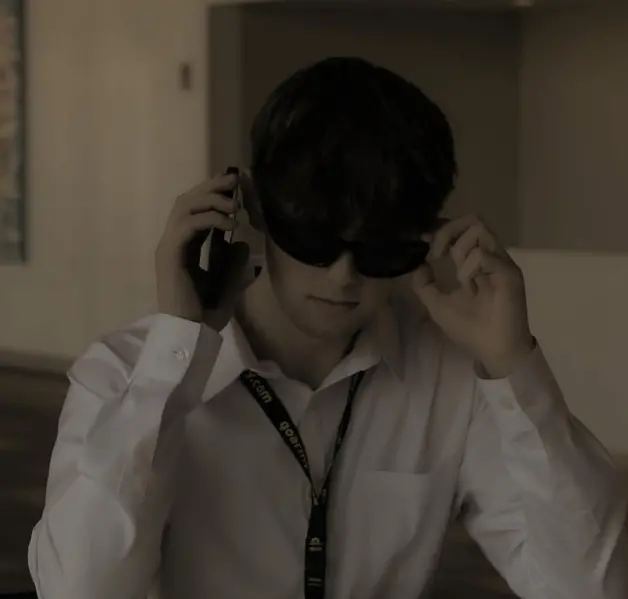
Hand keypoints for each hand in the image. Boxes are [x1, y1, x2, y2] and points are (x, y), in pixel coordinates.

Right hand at [155, 172, 249, 328]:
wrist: (190, 334)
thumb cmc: (205, 315)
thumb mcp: (228, 284)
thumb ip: (234, 264)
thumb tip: (242, 243)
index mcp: (183, 248)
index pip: (193, 210)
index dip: (211, 194)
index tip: (234, 186)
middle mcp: (172, 243)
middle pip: (186, 201)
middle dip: (211, 187)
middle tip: (234, 180)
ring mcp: (168, 247)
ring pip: (184, 207)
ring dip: (211, 199)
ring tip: (234, 204)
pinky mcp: (170, 255)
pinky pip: (187, 225)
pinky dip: (209, 219)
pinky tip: (229, 224)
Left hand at [412, 215, 535, 377]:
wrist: (494, 351)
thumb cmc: (470, 330)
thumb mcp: (438, 305)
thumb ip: (425, 285)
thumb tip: (419, 266)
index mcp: (476, 262)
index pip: (463, 229)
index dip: (442, 229)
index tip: (423, 241)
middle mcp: (490, 257)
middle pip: (472, 220)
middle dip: (447, 231)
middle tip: (436, 253)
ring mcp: (501, 263)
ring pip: (479, 229)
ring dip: (459, 248)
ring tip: (458, 275)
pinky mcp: (509, 273)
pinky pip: (484, 253)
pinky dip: (469, 265)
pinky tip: (467, 283)